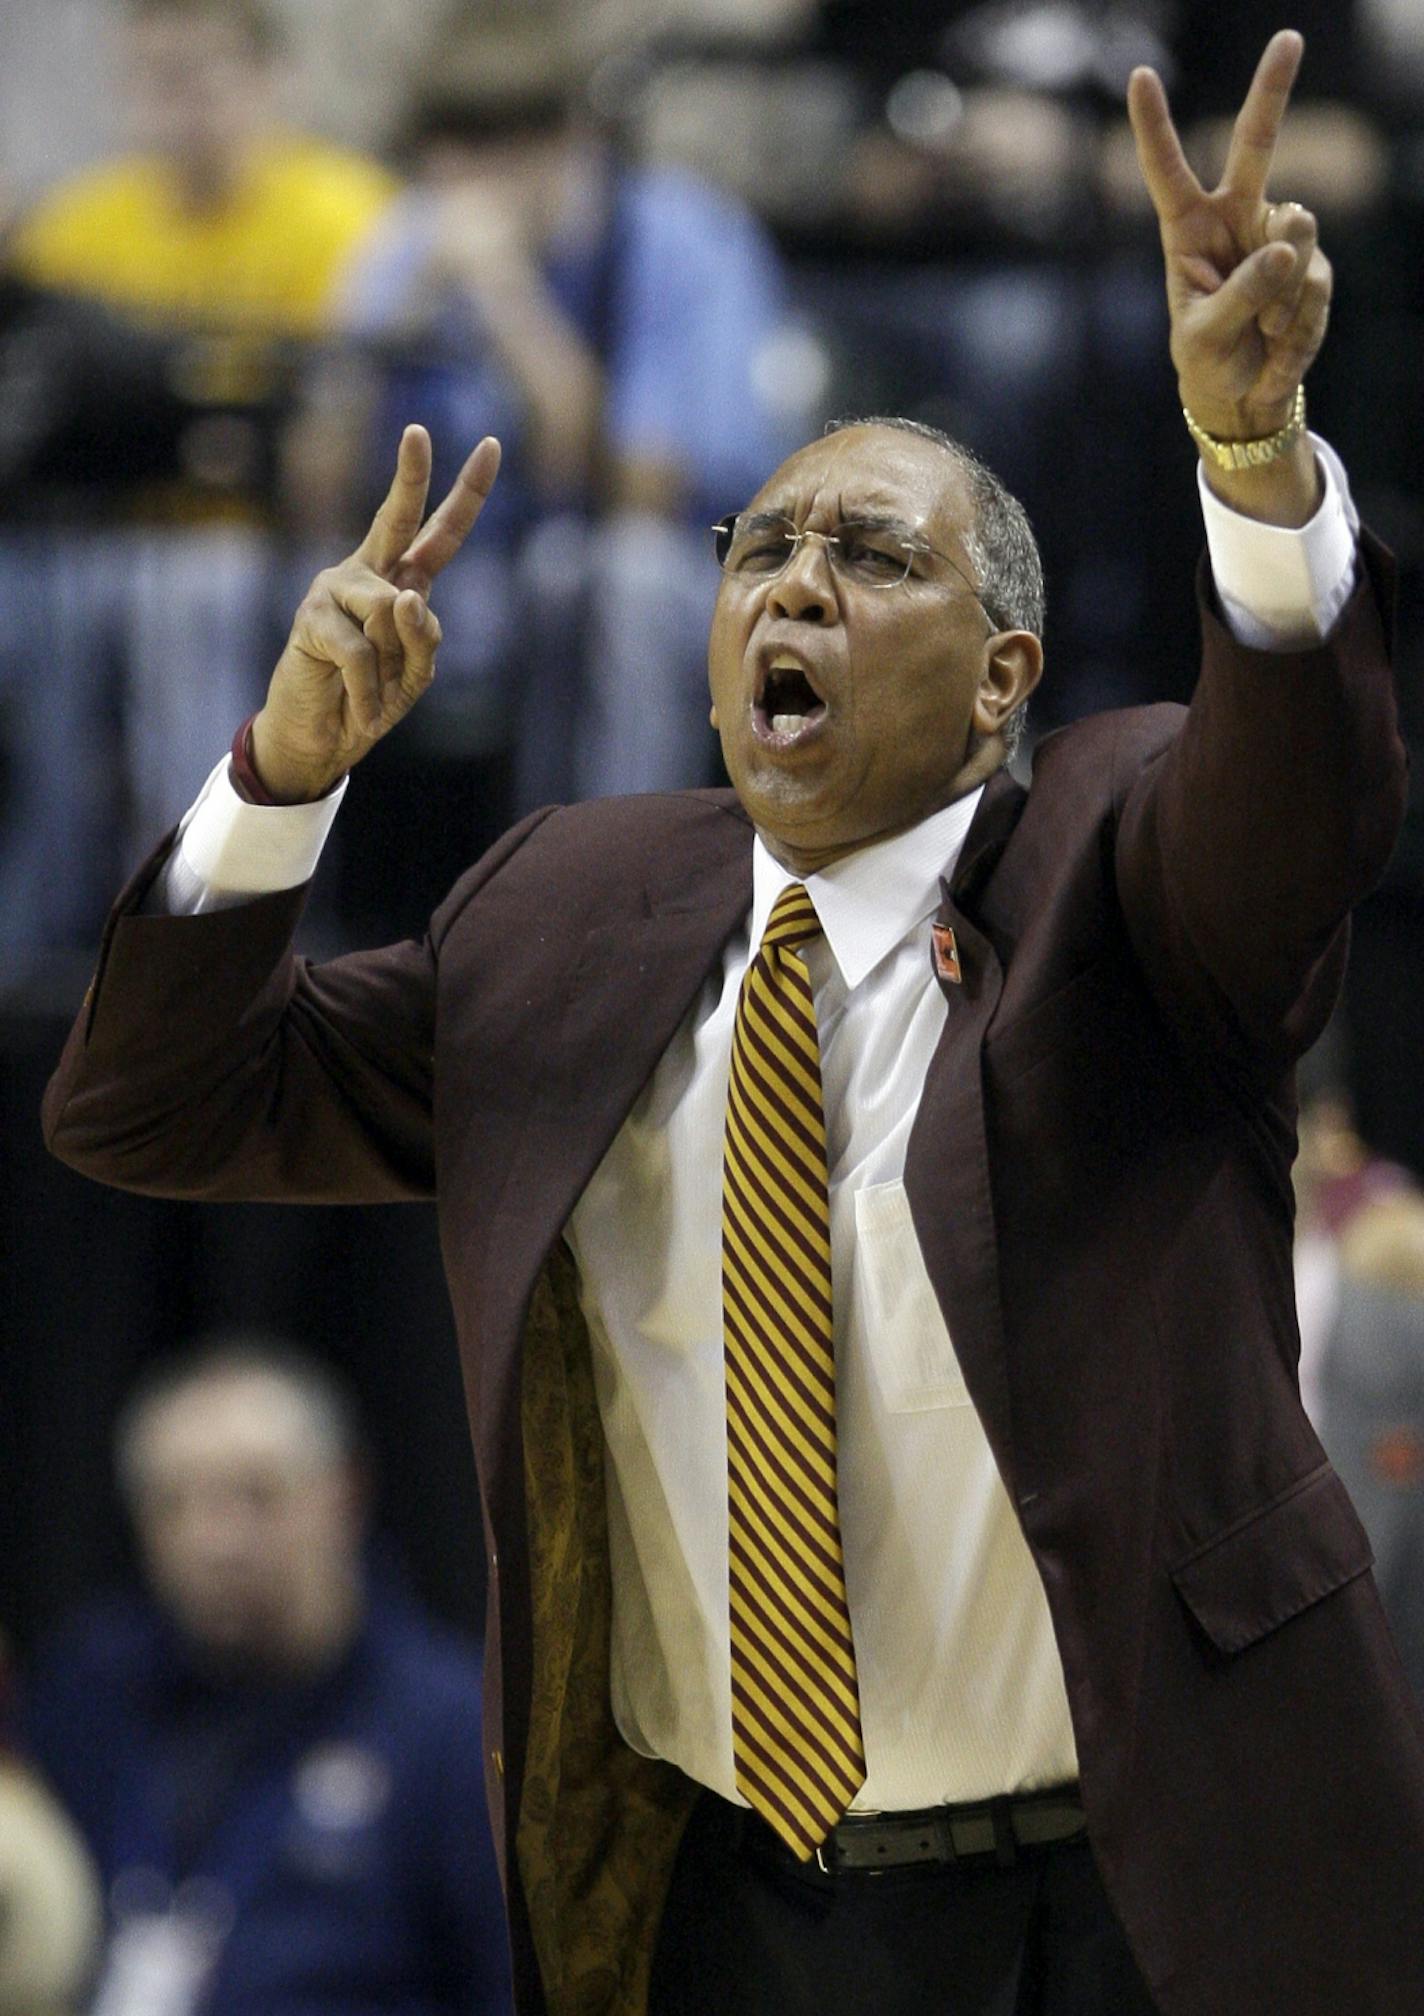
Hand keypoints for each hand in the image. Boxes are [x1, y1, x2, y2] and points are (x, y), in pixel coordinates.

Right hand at [251, 426, 499, 801]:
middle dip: (410, 475)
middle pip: (398, 518)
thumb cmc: (371, 701)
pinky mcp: (312, 618)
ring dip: (390, 665)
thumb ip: (423, 639)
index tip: (493, 445)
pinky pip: (360, 651)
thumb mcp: (415, 676)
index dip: (468, 493)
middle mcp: (369, 573)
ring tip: (372, 692)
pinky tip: (361, 709)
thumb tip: (404, 597)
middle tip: (417, 432)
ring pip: (388, 611)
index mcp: (403, 582)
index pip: (440, 533)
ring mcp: (336, 589)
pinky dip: (367, 691)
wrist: (321, 738)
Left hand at [1128, 30, 1330, 443]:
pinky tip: (1280, 342)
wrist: (1244, 395)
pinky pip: (1316, 279)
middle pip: (1256, 145)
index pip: (1167, 171)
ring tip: (1262, 332)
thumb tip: (1286, 250)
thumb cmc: (1207, 361)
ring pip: (1297, 231)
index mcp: (1187, 229)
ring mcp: (1277, 234)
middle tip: (1289, 38)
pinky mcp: (1312, 261)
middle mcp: (1234, 217)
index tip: (1139, 75)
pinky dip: (1299, 320)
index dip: (1154, 126)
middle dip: (1273, 90)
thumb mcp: (1204, 337)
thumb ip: (1240, 295)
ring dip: (1283, 294)